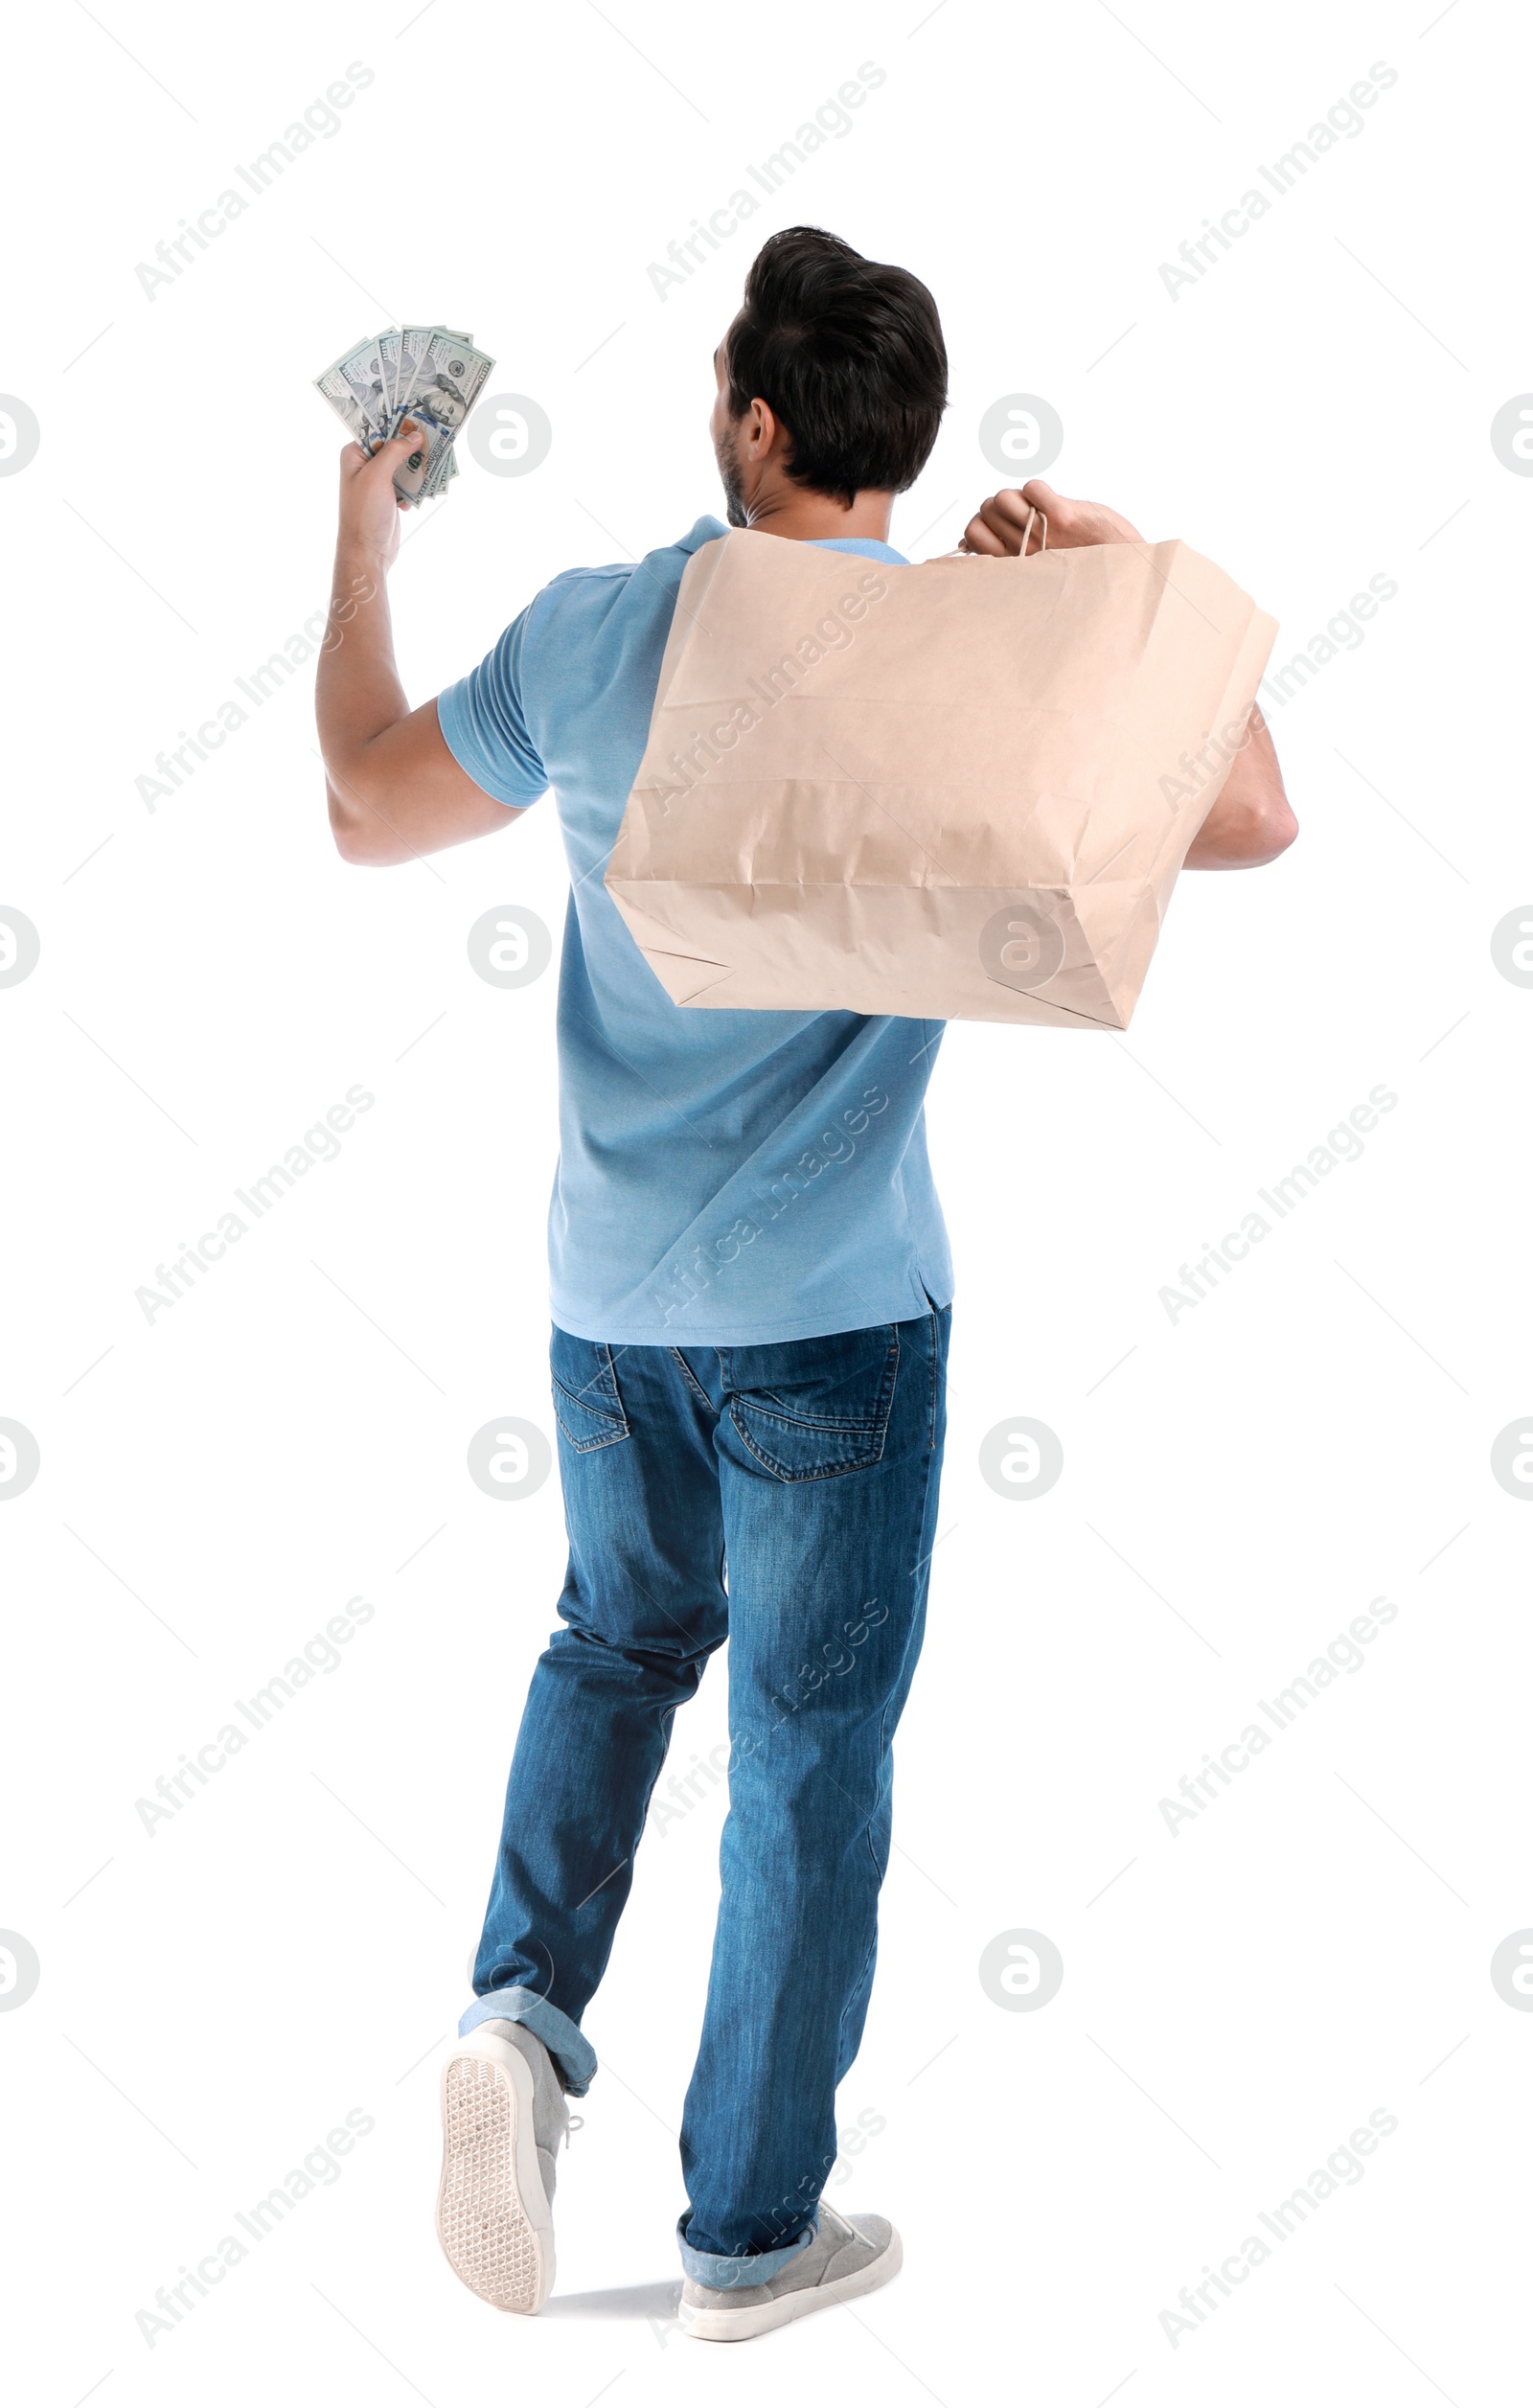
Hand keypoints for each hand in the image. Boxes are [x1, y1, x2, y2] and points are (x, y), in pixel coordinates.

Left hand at [336, 421, 422, 569]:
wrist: (368, 553)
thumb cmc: (364, 514)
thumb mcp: (377, 476)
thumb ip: (395, 452)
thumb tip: (415, 435)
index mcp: (355, 454)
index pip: (377, 429)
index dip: (396, 422)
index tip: (418, 415)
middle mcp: (366, 465)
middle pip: (394, 445)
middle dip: (411, 444)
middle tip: (433, 437)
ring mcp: (379, 481)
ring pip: (404, 464)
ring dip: (417, 466)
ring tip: (432, 463)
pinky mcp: (391, 496)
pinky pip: (409, 482)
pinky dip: (416, 486)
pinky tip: (417, 496)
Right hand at [959, 477, 1142, 555]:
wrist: (1122, 572)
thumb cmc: (1077, 569)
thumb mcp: (1034, 570)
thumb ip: (1004, 552)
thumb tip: (967, 543)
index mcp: (1014, 562)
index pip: (973, 531)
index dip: (981, 522)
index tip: (1000, 528)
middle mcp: (1023, 549)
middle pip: (987, 508)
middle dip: (1001, 506)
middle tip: (1022, 517)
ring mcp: (1043, 532)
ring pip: (1004, 497)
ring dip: (1019, 496)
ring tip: (1037, 510)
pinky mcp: (1064, 516)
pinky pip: (1033, 488)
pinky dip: (1039, 490)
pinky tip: (1053, 504)